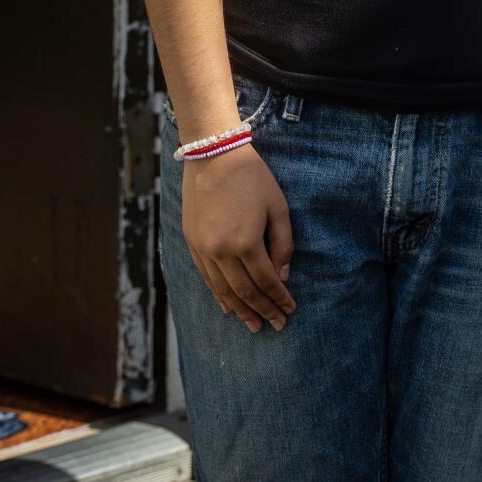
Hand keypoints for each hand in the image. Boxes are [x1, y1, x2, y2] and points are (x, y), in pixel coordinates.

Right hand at [181, 144, 295, 332]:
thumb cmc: (251, 176)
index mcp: (245, 242)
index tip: (290, 311)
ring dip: (241, 310)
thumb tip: (282, 276)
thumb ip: (282, 243)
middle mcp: (221, 251)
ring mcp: (203, 249)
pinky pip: (206, 279)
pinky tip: (229, 307)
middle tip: (277, 326)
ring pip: (223, 291)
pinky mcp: (192, 244)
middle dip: (263, 311)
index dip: (279, 299)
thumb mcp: (277, 206)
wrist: (212, 154)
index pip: (266, 281)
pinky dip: (219, 296)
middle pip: (245, 292)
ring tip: (254, 326)